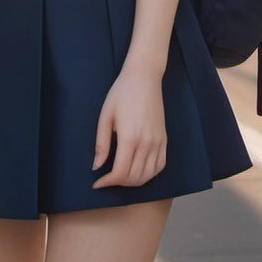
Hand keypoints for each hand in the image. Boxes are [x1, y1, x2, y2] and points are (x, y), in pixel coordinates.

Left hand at [91, 67, 166, 188]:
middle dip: (118, 183)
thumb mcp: (105, 116)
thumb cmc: (121, 93)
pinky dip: (148, 174)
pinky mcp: (164, 139)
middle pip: (134, 178)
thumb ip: (101, 144)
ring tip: (120, 176)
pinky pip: (159, 166)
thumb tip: (96, 167)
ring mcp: (158, 142)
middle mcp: (147, 143)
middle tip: (106, 178)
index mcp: (130, 137)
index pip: (121, 172)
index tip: (97, 183)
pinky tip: (138, 170)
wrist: (144, 77)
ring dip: (133, 182)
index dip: (107, 182)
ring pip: (148, 176)